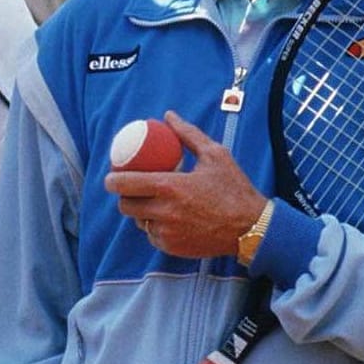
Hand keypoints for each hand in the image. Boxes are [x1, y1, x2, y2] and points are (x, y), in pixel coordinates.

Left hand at [105, 111, 266, 259]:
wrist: (251, 228)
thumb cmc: (234, 189)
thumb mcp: (215, 155)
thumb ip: (188, 134)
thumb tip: (168, 116)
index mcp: (169, 187)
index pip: (125, 185)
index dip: (112, 180)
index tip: (112, 176)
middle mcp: (164, 212)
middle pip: (126, 206)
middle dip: (124, 196)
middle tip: (132, 189)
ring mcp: (166, 233)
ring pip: (138, 222)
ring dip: (140, 212)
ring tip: (151, 202)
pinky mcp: (172, 247)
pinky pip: (152, 236)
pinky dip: (155, 227)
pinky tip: (167, 218)